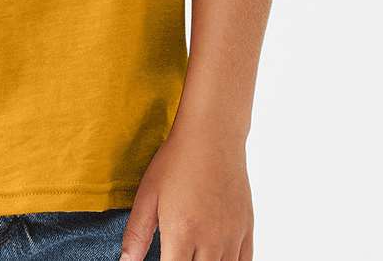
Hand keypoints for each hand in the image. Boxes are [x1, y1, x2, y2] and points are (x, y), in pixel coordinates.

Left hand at [119, 120, 253, 260]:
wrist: (212, 134)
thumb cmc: (177, 160)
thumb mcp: (148, 194)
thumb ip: (136, 234)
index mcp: (181, 233)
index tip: (161, 260)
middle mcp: (210, 241)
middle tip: (175, 255)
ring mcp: (231, 237)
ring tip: (192, 256)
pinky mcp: (246, 230)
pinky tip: (217, 259)